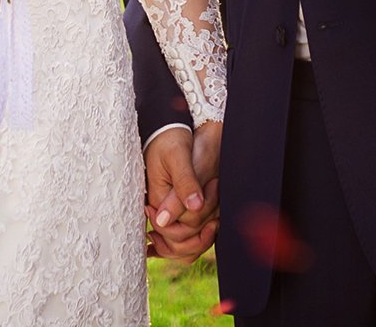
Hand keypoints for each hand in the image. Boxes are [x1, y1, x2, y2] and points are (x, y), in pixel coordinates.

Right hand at [144, 122, 221, 261]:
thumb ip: (184, 184)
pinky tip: (214, 217)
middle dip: (201, 232)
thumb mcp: (178, 157)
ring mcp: (169, 210)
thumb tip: (193, 208)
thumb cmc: (172, 140)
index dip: (195, 227)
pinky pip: (188, 234)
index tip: (213, 206)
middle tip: (216, 209)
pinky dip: (202, 231)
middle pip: (178, 244)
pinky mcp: (177, 207)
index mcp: (158, 199)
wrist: (171, 130)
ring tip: (216, 208)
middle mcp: (162, 210)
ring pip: (184, 243)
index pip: (173, 233)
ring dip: (203, 233)